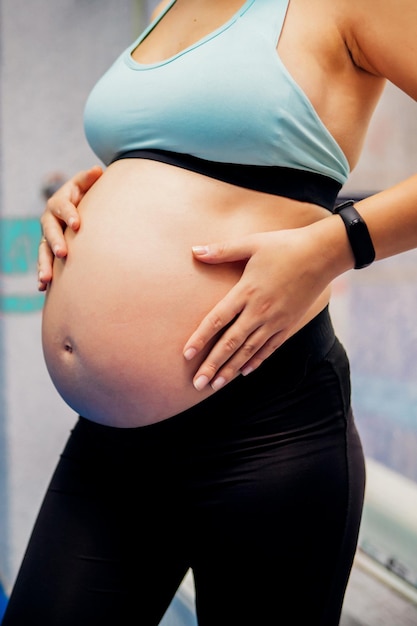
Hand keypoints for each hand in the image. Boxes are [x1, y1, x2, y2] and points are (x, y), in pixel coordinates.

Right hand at [38, 165, 102, 290]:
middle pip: (50, 230)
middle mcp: (51, 219)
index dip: (69, 213)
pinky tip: (43, 288)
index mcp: (61, 201)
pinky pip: (44, 262)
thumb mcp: (87, 186)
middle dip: (55, 241)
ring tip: (46, 279)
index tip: (77, 224)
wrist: (79, 207)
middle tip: (63, 254)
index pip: (63, 206)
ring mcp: (48, 235)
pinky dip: (44, 274)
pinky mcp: (49, 250)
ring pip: (43, 249)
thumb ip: (89, 179)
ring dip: (44, 264)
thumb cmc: (87, 195)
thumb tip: (97, 171)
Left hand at [183, 227, 333, 390]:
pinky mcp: (289, 324)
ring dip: (231, 369)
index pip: (218, 320)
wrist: (324, 254)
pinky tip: (244, 371)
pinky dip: (256, 360)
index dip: (200, 339)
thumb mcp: (252, 243)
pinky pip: (270, 348)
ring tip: (216, 385)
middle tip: (197, 384)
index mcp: (247, 291)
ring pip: (249, 350)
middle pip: (231, 343)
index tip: (186, 355)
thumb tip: (194, 251)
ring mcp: (276, 320)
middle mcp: (260, 311)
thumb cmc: (286, 245)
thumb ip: (222, 251)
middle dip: (213, 365)